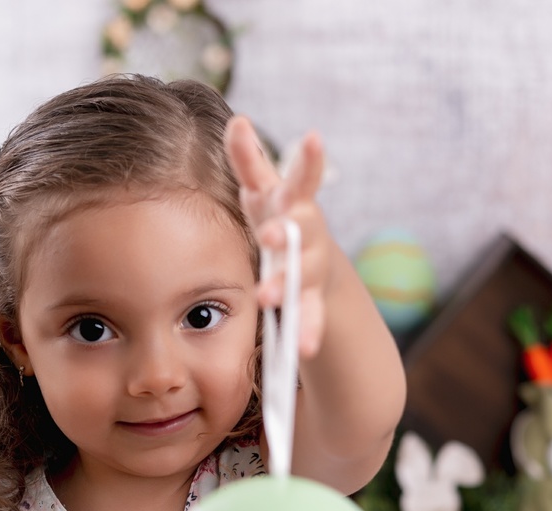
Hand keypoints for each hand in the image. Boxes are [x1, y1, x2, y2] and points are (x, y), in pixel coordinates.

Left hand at [224, 116, 342, 357]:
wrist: (314, 272)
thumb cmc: (280, 222)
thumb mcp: (264, 193)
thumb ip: (251, 161)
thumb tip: (237, 120)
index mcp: (293, 205)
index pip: (299, 179)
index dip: (307, 160)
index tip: (313, 138)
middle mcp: (308, 235)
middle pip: (303, 229)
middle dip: (287, 231)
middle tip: (270, 235)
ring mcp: (311, 270)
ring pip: (301, 276)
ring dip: (283, 284)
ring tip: (265, 297)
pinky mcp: (310, 304)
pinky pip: (309, 319)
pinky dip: (306, 332)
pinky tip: (302, 349)